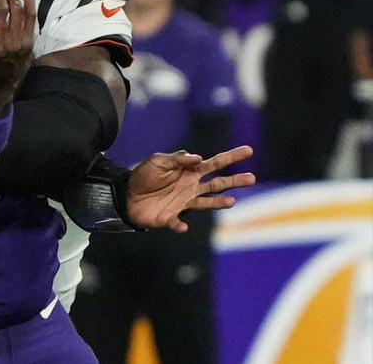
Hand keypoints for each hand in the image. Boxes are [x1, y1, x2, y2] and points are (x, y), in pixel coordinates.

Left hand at [127, 146, 256, 232]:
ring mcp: (184, 203)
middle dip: (235, 181)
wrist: (126, 195)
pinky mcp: (171, 217)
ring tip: (231, 201)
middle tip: (251, 178)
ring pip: (206, 203)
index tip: (248, 151)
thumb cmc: (144, 176)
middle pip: (218, 184)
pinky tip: (182, 226)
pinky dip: (180, 225)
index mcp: (190, 172)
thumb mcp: (158, 161)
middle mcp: (192, 188)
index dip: (231, 157)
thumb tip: (198, 157)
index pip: (215, 164)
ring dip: (218, 203)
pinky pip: (178, 222)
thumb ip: (177, 159)